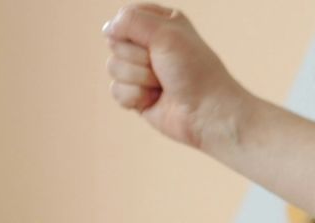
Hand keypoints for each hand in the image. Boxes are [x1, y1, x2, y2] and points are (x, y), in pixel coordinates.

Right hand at [102, 4, 245, 149]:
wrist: (207, 113)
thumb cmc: (194, 71)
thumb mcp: (165, 32)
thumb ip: (130, 19)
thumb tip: (107, 30)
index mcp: (161, 23)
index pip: (125, 17)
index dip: (134, 31)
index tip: (158, 42)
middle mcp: (150, 45)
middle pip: (115, 42)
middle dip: (138, 57)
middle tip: (163, 66)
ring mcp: (142, 71)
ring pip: (113, 66)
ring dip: (139, 77)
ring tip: (162, 84)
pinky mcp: (137, 95)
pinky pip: (116, 90)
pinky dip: (136, 96)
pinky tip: (155, 99)